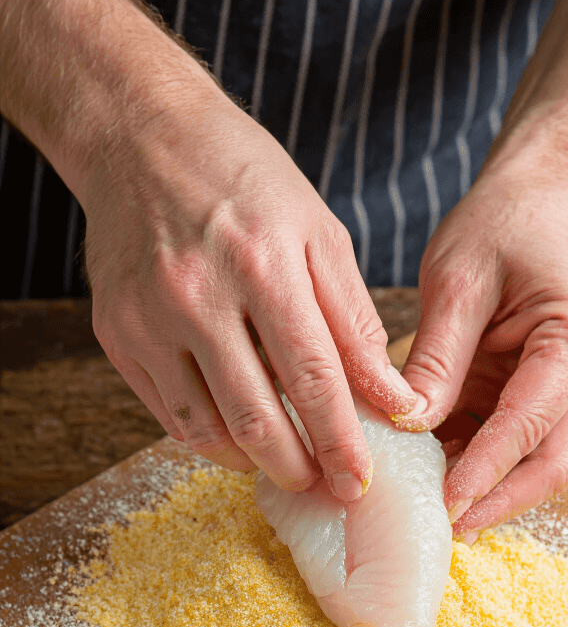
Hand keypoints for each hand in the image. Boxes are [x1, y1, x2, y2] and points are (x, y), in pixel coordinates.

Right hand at [84, 85, 416, 498]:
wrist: (141, 137)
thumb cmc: (244, 181)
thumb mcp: (319, 233)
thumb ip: (355, 322)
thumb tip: (391, 400)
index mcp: (262, 264)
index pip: (312, 379)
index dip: (340, 441)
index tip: (360, 481)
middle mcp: (198, 295)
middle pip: (256, 418)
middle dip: (299, 469)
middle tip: (327, 489)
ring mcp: (148, 319)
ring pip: (207, 429)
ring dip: (254, 464)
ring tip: (289, 468)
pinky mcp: (117, 335)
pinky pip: (169, 414)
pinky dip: (210, 439)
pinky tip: (241, 439)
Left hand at [396, 165, 567, 538]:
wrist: (546, 200)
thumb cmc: (507, 223)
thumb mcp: (458, 277)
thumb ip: (436, 354)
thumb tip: (407, 424)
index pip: (532, 422)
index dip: (488, 469)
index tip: (447, 503)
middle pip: (554, 463)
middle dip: (499, 502)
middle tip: (443, 529)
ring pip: (541, 463)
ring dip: (490, 489)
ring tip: (431, 509)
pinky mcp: (555, 398)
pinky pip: (521, 445)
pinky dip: (482, 464)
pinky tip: (438, 475)